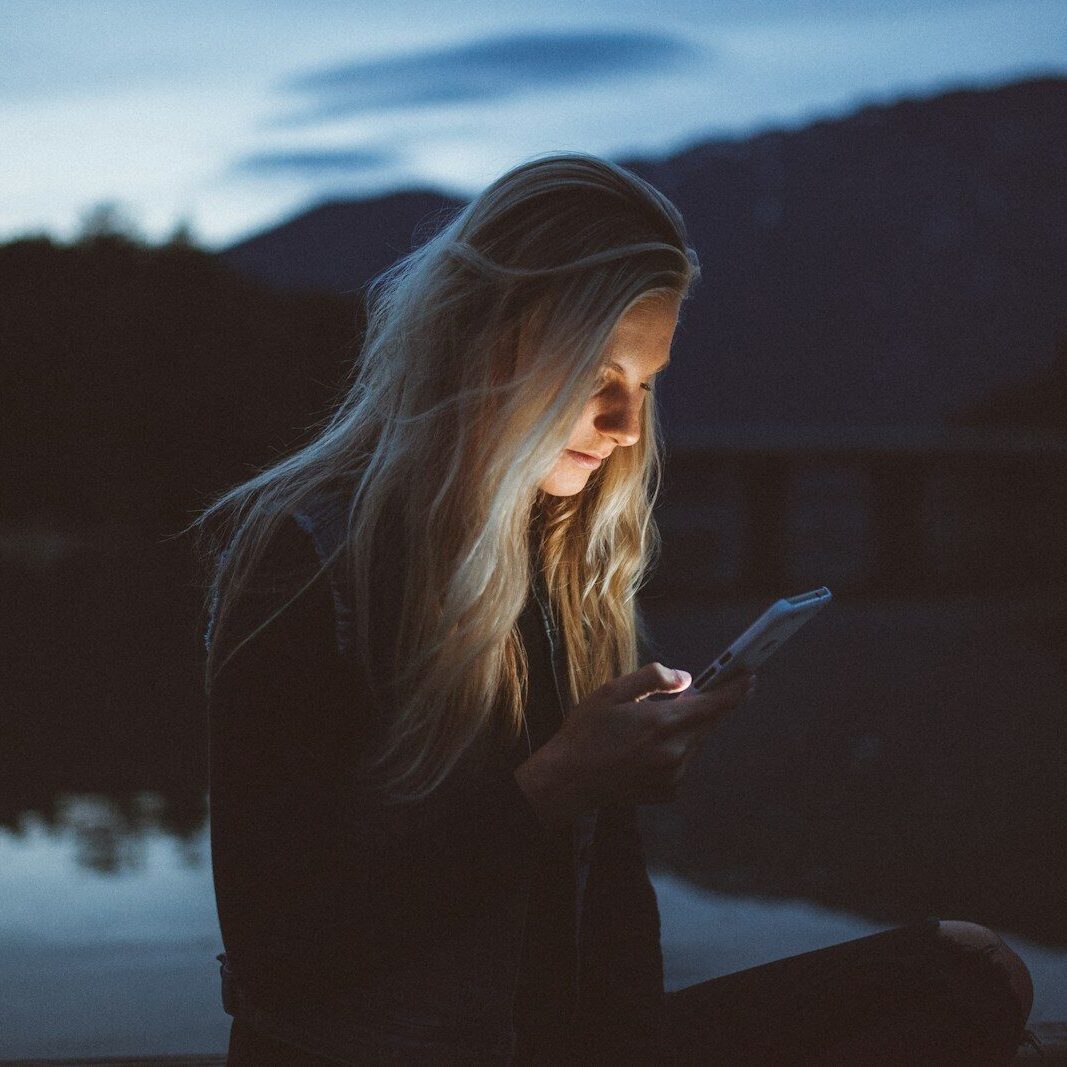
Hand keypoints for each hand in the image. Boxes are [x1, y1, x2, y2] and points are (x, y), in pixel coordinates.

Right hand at [513, 662, 755, 828]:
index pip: (716, 704)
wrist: (569, 780)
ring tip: (645, 728)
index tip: (750, 676)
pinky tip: (641, 751)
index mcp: (664, 722)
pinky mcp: (668, 791)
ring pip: (694, 742)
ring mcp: (674, 774)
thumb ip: (653, 679)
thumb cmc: (587, 731)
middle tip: (679, 697)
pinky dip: (672, 750)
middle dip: (701, 707)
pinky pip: (682, 762)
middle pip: (707, 723)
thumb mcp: (612, 691)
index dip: (736, 689)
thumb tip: (686, 678)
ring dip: (683, 730)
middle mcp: (676, 751)